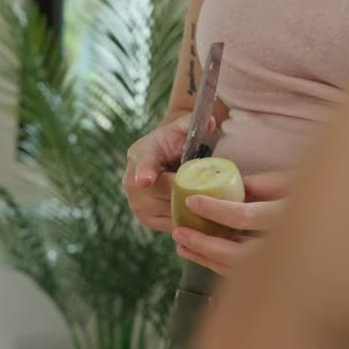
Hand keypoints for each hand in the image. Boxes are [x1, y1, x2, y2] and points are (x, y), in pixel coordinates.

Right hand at [124, 114, 204, 230]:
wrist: (163, 160)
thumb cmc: (173, 143)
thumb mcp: (181, 129)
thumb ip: (192, 124)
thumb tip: (210, 123)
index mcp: (140, 155)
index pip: (143, 164)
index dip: (145, 172)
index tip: (146, 180)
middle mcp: (131, 183)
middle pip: (165, 193)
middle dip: (191, 193)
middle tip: (217, 192)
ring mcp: (137, 204)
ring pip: (171, 211)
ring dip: (193, 209)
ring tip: (213, 203)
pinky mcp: (147, 220)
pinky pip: (172, 225)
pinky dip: (190, 222)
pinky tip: (205, 215)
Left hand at [172, 171, 289, 274]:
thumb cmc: (325, 193)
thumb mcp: (297, 181)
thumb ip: (265, 184)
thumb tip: (228, 185)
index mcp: (295, 218)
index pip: (247, 216)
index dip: (216, 210)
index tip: (191, 201)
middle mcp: (293, 248)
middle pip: (239, 254)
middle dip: (204, 245)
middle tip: (178, 233)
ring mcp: (288, 266)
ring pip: (240, 270)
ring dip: (207, 258)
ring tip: (182, 246)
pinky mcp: (280, 274)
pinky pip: (244, 275)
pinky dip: (219, 266)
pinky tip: (201, 256)